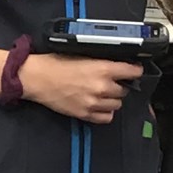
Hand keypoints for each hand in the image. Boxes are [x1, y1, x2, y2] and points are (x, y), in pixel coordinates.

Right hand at [18, 53, 143, 123]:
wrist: (38, 78)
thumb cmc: (56, 64)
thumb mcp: (83, 55)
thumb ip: (102, 62)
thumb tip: (116, 65)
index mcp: (102, 69)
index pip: (132, 72)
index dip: (135, 71)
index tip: (135, 71)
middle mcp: (101, 87)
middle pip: (125, 91)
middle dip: (120, 86)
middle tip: (112, 82)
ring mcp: (94, 103)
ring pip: (117, 104)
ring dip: (113, 99)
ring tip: (103, 94)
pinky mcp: (85, 114)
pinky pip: (106, 117)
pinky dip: (106, 112)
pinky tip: (100, 105)